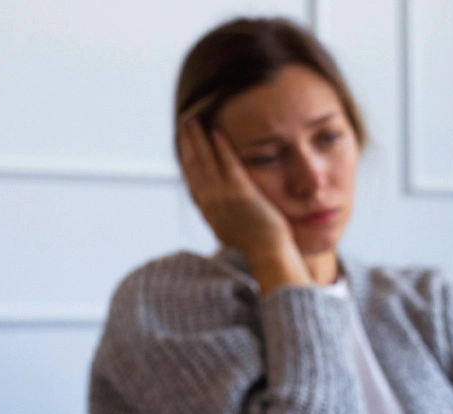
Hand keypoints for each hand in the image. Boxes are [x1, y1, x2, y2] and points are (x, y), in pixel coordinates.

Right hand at [178, 119, 310, 291]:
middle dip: (188, 143)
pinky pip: (228, 163)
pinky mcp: (241, 193)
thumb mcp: (230, 231)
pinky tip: (217, 131)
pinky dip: (221, 146)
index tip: (185, 145)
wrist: (268, 253)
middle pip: (194, 166)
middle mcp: (210, 203)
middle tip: (186, 124)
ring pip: (206, 161)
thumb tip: (216, 210)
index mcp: (208, 212)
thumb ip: (221, 217)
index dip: (187, 160)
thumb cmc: (257, 244)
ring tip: (194, 120)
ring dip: (199, 139)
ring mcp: (224, 197)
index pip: (192, 180)